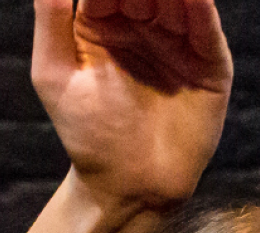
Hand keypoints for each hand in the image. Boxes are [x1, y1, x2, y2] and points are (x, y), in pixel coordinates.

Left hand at [32, 0, 232, 209]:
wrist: (130, 186)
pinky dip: (202, 9)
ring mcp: (179, 46)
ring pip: (181, 0)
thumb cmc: (88, 136)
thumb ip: (51, 17)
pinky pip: (208, 31)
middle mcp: (144, 26)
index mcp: (105, 21)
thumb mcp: (53, 74)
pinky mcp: (209, 70)